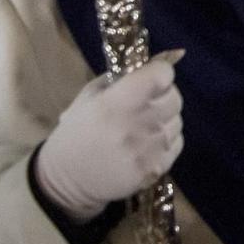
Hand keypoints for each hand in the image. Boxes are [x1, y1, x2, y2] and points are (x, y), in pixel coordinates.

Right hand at [34, 51, 184, 223]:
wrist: (66, 180)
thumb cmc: (76, 133)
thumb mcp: (90, 97)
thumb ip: (122, 78)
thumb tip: (157, 62)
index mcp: (117, 103)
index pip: (162, 75)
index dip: (160, 72)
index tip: (152, 76)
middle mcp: (137, 125)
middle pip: (175, 98)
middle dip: (164, 95)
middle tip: (147, 102)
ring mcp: (148, 150)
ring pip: (177, 122)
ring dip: (165, 120)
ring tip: (144, 126)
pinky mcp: (155, 170)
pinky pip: (176, 144)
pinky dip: (167, 141)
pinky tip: (146, 145)